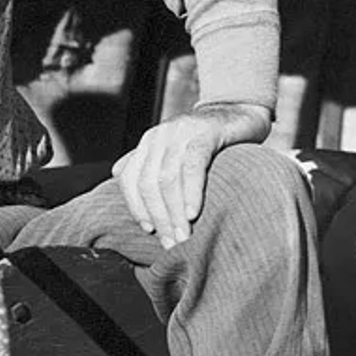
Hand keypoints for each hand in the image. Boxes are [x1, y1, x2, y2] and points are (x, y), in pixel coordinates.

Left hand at [112, 102, 272, 249]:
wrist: (239, 113)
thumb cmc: (206, 140)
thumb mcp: (172, 150)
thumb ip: (146, 161)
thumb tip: (116, 174)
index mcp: (147, 143)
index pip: (130, 180)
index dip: (136, 207)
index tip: (149, 231)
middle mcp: (158, 137)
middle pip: (148, 183)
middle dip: (158, 216)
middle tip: (170, 242)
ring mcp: (179, 134)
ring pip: (168, 178)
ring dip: (174, 212)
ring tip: (183, 236)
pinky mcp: (204, 134)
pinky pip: (192, 166)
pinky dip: (191, 192)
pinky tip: (193, 213)